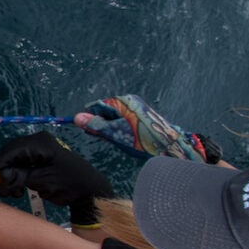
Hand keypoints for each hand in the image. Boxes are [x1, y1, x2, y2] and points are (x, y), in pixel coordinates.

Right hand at [0, 132, 113, 226]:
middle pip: (10, 155)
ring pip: (14, 160)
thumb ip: (19, 176)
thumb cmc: (70, 184)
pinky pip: (21, 164)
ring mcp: (39, 150)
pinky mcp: (40, 158)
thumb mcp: (43, 181)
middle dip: (4, 172)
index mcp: (40, 143)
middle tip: (3, 191)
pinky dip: (17, 176)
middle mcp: (37, 142)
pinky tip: (19, 189)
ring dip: (10, 176)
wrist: (91, 191)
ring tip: (14, 193)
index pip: (11, 151)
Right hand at [75, 94, 220, 162]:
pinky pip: (124, 121)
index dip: (92, 120)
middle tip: (112, 139)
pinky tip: (130, 139)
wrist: (172, 147)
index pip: (96, 107)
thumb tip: (76, 118)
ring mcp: (136, 108)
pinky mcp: (141, 116)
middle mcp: (129, 101)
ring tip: (123, 140)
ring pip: (114, 118)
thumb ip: (96, 125)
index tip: (95, 133)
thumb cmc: (143, 140)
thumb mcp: (116, 134)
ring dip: (113, 130)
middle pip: (105, 112)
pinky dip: (122, 130)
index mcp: (122, 101)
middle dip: (103, 125)